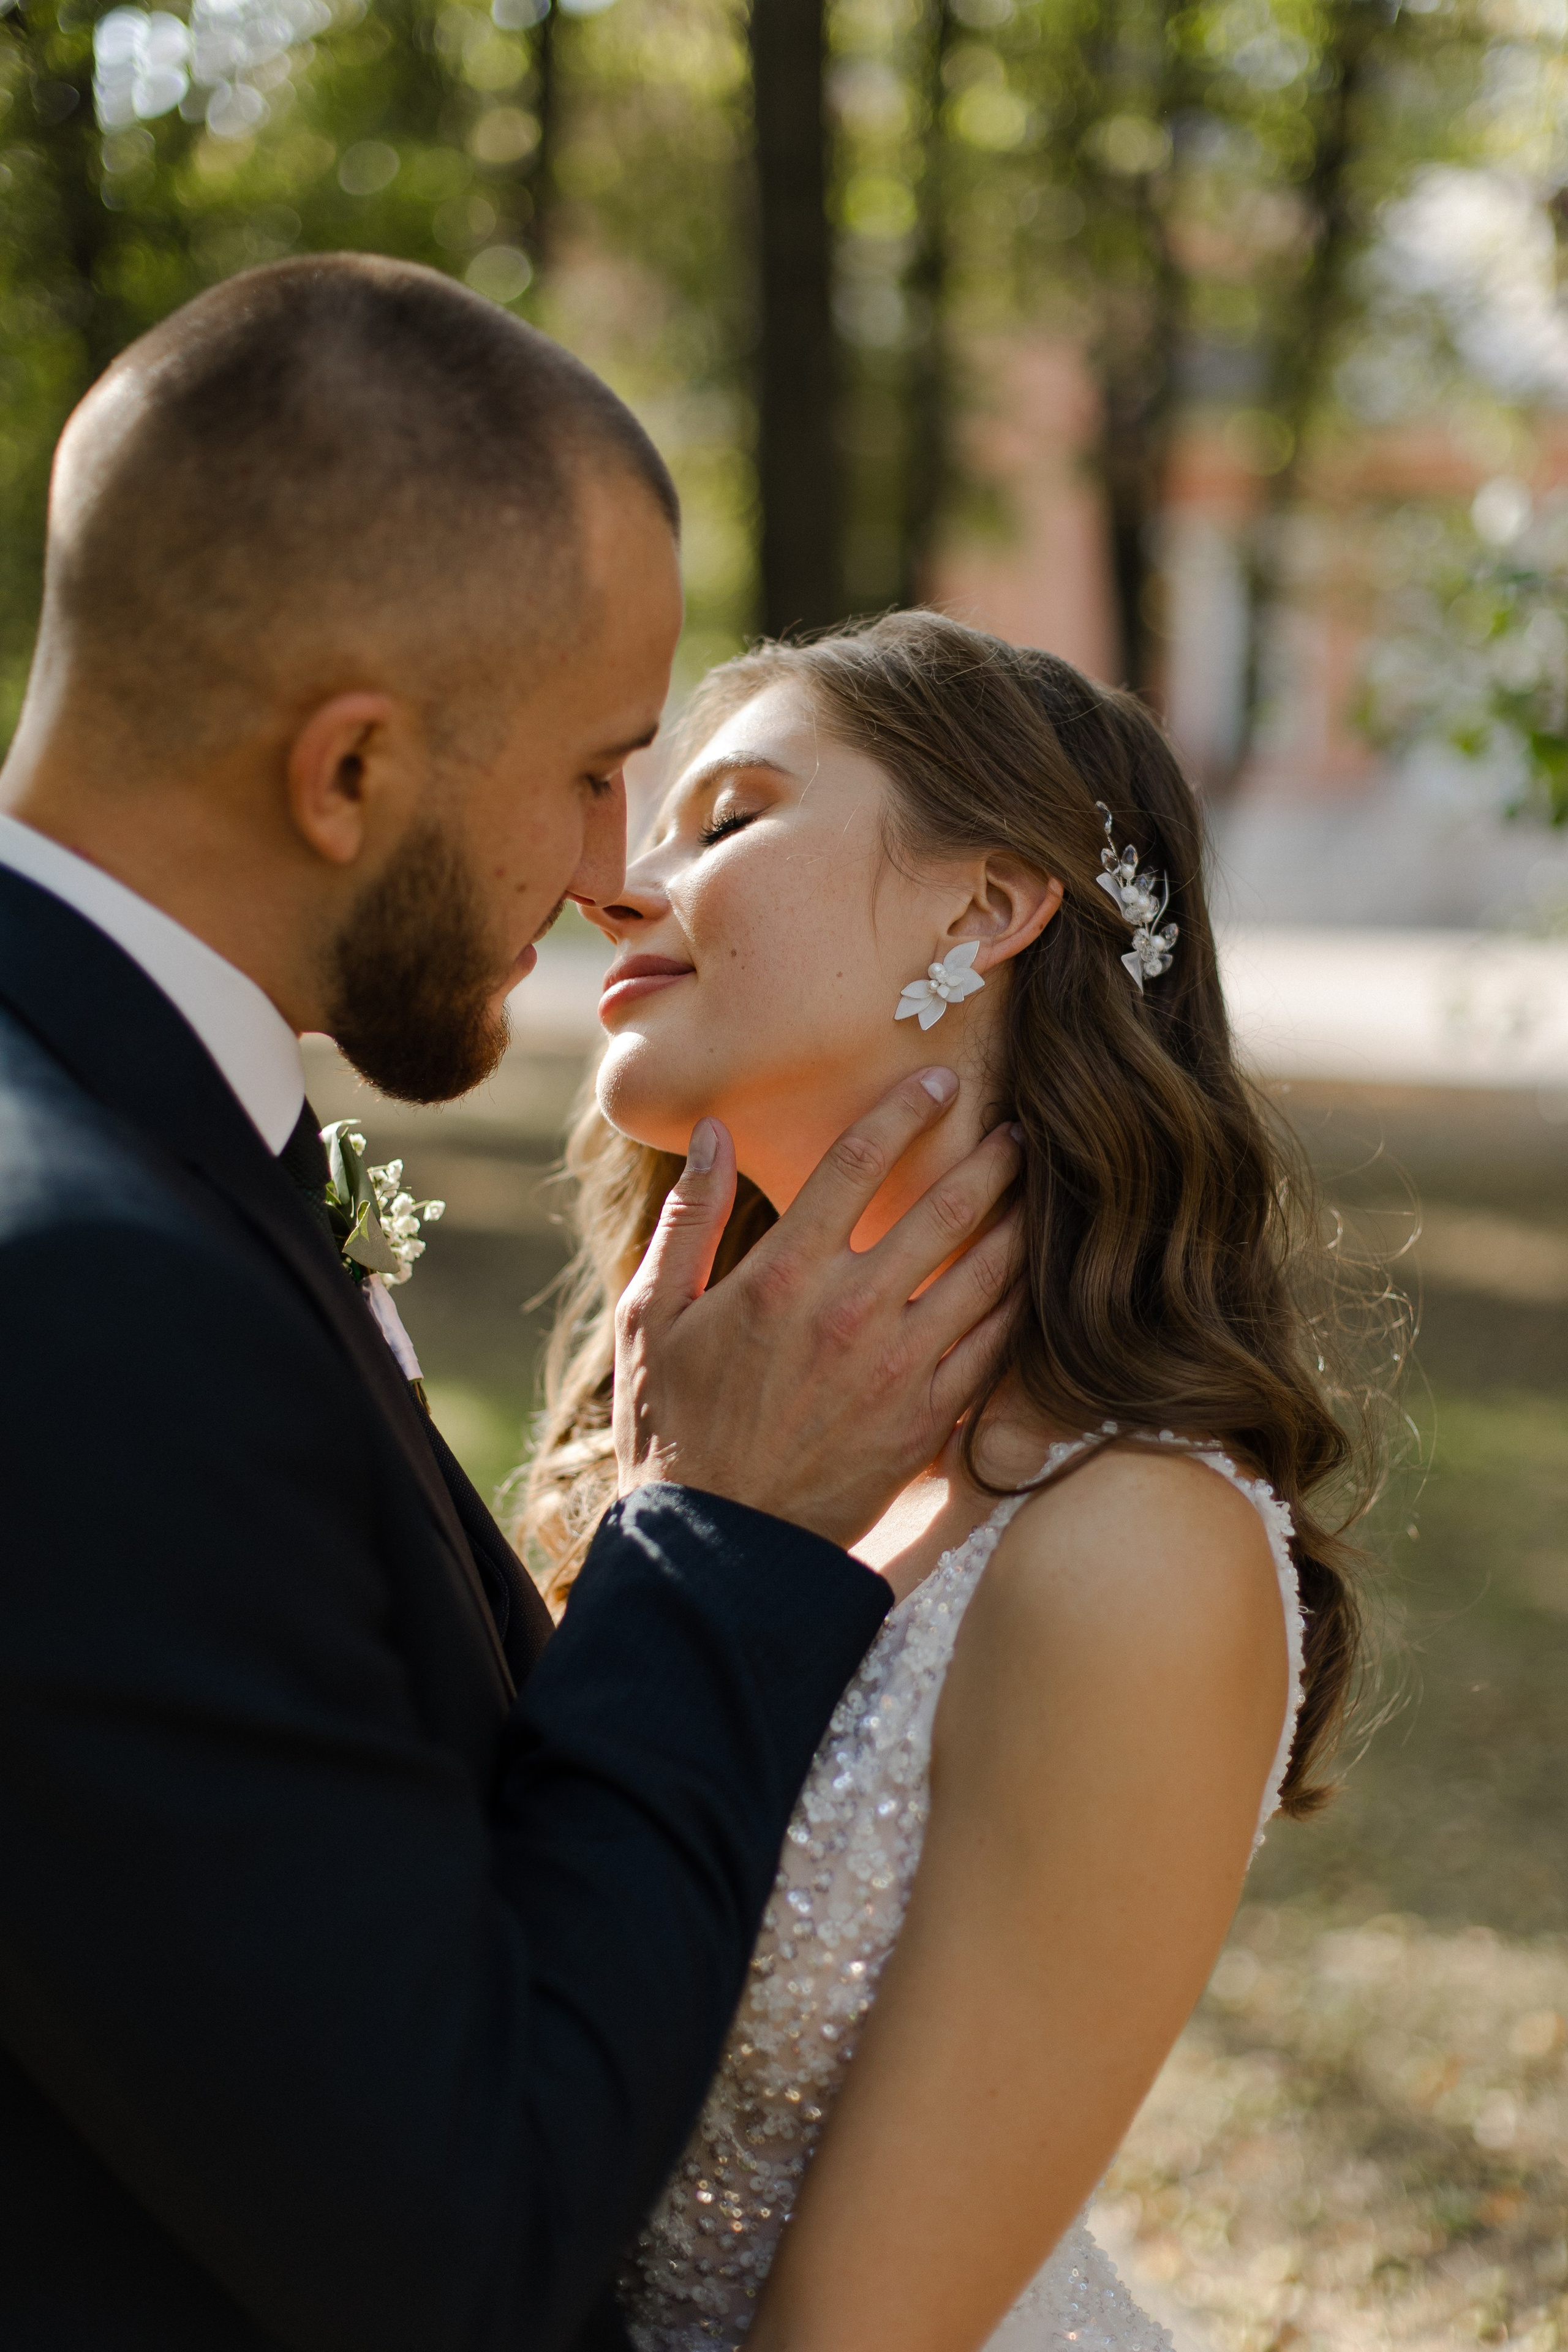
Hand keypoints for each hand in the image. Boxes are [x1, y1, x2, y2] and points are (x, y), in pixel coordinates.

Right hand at [612, 1070, 1021, 1550]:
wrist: (719, 1547)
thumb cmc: (674, 1428)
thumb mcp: (655, 1317)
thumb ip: (689, 1220)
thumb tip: (713, 1133)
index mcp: (783, 1276)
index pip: (856, 1164)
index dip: (904, 1111)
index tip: (938, 1080)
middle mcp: (852, 1311)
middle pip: (945, 1209)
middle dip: (989, 1159)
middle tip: (1019, 1128)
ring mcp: (900, 1367)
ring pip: (986, 1273)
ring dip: (1019, 1222)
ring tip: (1039, 1191)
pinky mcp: (929, 1418)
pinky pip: (995, 1346)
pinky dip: (1020, 1304)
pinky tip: (1031, 1280)